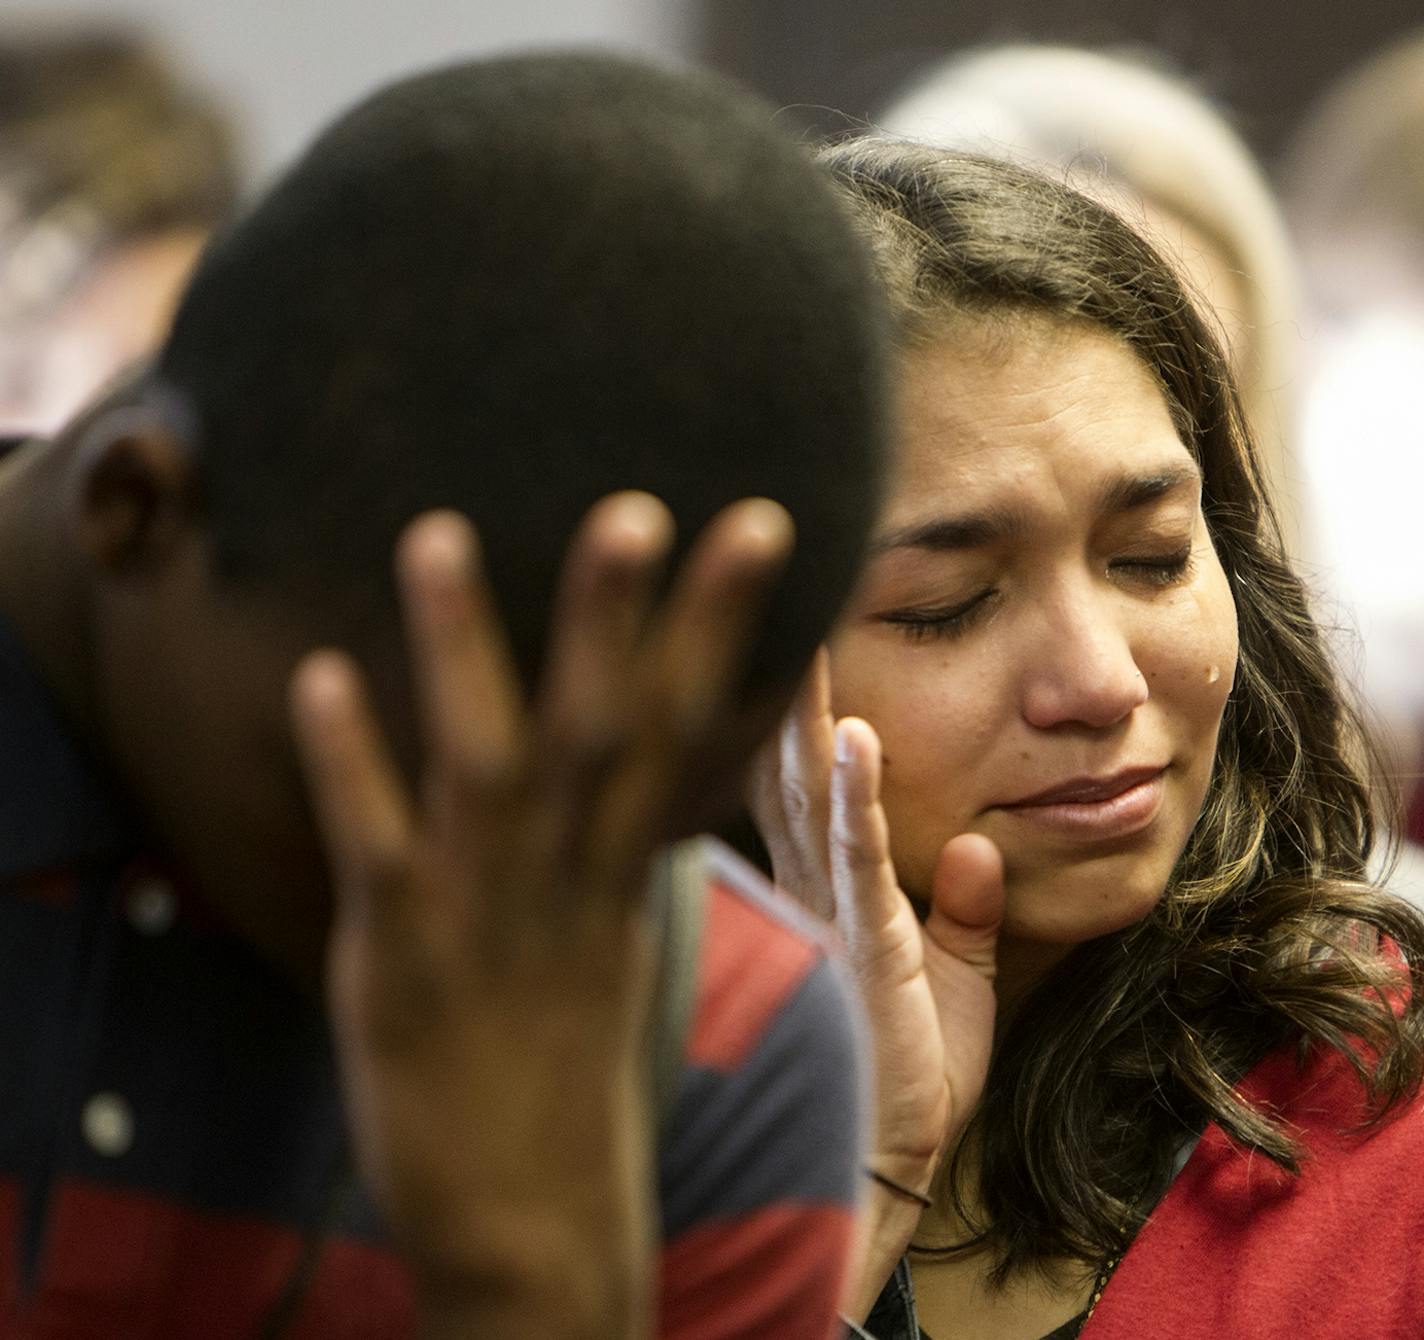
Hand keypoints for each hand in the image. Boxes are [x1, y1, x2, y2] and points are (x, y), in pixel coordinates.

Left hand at [290, 492, 792, 1338]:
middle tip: (634, 506)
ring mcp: (486, 911)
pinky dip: (349, 763)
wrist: (531, 1217)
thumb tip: (625, 751)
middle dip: (618, 616)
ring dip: (466, 649)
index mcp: (624, 866)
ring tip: (437, 533)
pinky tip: (318, 675)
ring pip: (485, 764)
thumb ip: (614, 832)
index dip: (721, 622)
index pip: (684, 725)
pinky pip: (375, 845)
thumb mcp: (609, 931)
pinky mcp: (404, 955)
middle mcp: (567, 874)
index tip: (758, 523)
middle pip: (603, 729)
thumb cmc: (566, 1055)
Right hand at [748, 652, 1001, 1312]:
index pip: (803, 776)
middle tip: (774, 593)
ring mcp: (831, 908)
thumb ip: (962, 910)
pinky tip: (851, 734)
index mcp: (827, 885)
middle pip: (788, 762)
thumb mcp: (950, 974)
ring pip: (808, 789)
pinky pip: (855, 854)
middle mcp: (812, 882)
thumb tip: (979, 844)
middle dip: (780, 679)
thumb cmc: (907, 1070)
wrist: (888, 1162)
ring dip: (805, 709)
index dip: (793, 703)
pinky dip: (854, 793)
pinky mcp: (864, 943)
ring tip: (801, 627)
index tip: (793, 627)